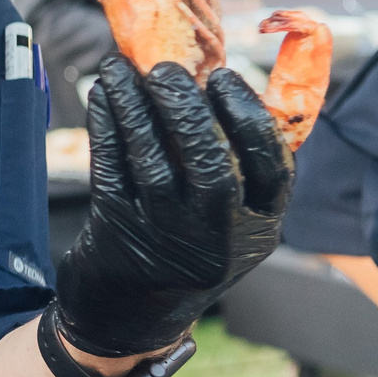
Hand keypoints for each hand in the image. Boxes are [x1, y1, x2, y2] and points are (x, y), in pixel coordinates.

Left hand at [54, 58, 292, 358]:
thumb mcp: (233, 218)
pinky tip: (104, 93)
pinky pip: (111, 168)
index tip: (224, 76)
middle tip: (167, 69)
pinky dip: (107, 125)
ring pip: (153, 162)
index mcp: (260, 226)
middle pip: (212, 167)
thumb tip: (213, 73)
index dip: (249, 116)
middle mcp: (219, 238)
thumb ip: (239, 161)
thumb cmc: (189, 241)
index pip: (273, 167)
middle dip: (189, 110)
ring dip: (136, 106)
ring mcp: (167, 238)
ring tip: (121, 66)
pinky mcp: (119, 233)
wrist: (133, 310)